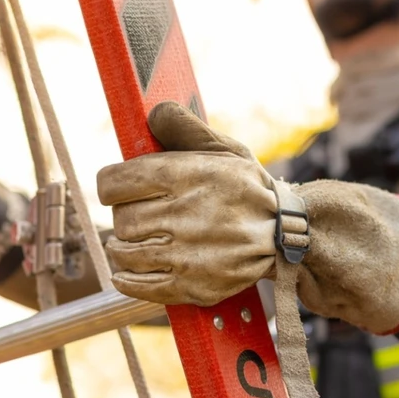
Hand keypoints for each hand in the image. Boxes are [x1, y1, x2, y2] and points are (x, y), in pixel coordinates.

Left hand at [98, 102, 398, 335]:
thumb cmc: (248, 189)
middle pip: (120, 219)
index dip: (112, 185)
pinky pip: (136, 284)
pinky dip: (126, 276)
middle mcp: (182, 214)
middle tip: (141, 214)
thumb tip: (150, 112)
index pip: (113, 183)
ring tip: (140, 240)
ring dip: (124, 246)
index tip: (120, 188)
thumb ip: (183, 127)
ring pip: (124, 251)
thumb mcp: (223, 148)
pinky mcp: (190, 285)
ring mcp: (185, 254)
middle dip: (125, 215)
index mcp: (184, 176)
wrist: (286, 234)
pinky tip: (134, 266)